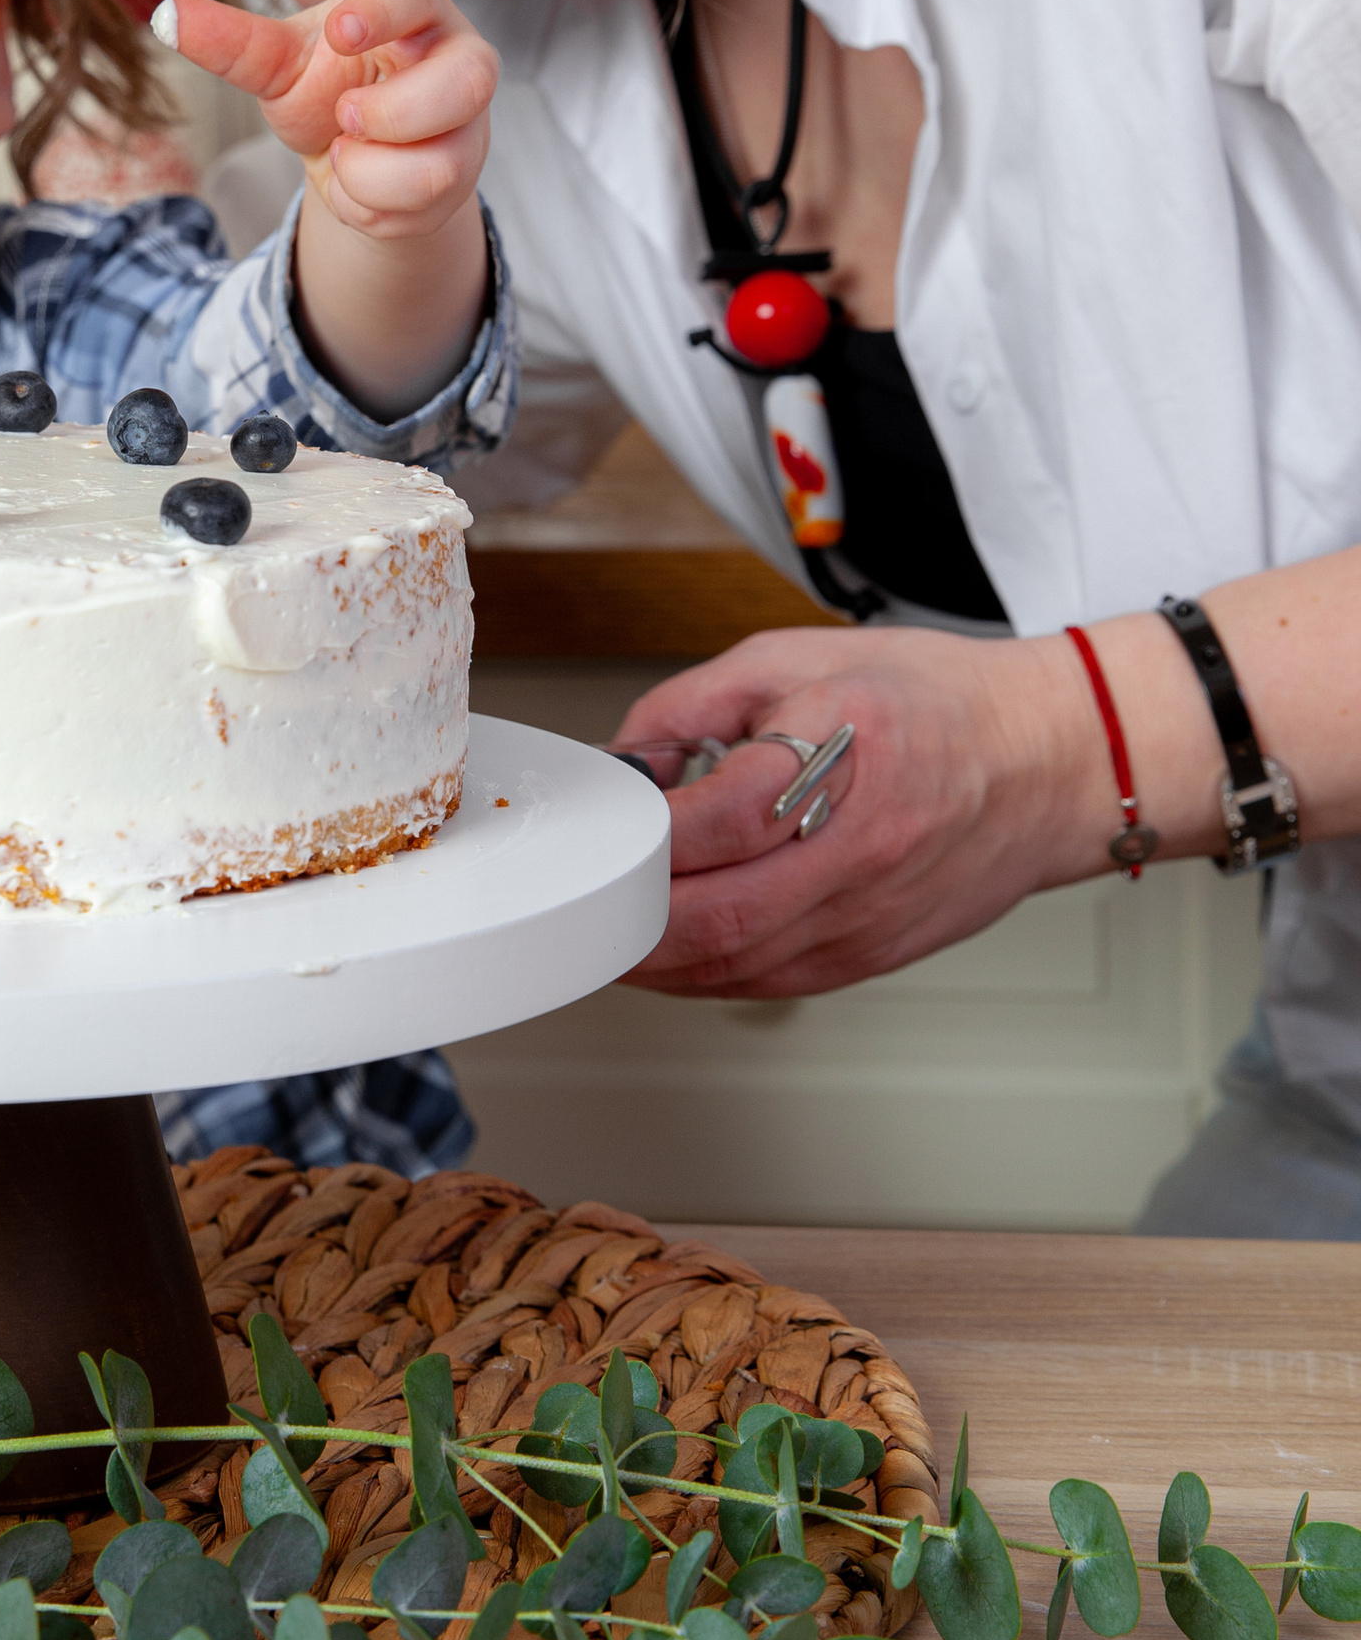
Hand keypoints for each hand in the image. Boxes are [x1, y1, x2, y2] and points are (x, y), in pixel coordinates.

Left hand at [156, 0, 495, 239]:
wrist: (351, 156)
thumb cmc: (326, 86)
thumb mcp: (278, 63)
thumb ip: (232, 43)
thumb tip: (166, 16)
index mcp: (410, 6)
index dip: (382, 9)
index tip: (339, 30)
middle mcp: (458, 57)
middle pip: (468, 80)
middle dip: (394, 113)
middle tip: (344, 117)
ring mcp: (469, 122)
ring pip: (440, 164)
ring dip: (369, 172)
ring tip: (343, 151)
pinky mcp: (462, 177)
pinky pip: (420, 206)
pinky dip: (367, 204)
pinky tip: (354, 183)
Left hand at [613, 625, 1100, 999]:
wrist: (1051, 760)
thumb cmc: (937, 703)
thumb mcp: (800, 657)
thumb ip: (694, 704)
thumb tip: (622, 759)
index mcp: (850, 750)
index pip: (724, 816)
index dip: (646, 828)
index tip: (609, 819)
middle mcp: (866, 845)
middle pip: (722, 915)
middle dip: (633, 915)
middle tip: (586, 894)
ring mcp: (873, 911)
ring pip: (739, 965)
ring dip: (657, 958)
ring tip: (611, 926)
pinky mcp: (876, 952)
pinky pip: (771, 982)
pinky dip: (705, 974)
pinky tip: (673, 950)